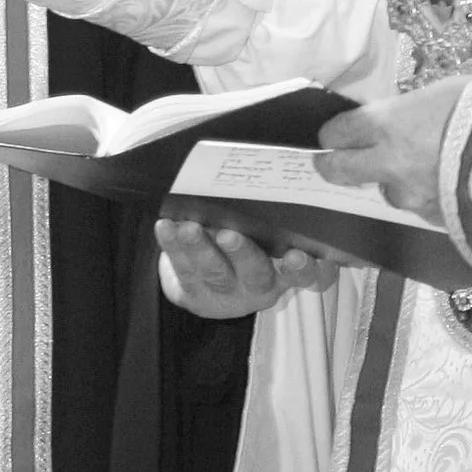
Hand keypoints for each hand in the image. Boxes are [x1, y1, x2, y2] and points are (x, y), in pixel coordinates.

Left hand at [155, 220, 337, 318]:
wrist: (211, 282)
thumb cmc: (250, 244)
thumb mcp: (268, 233)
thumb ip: (273, 215)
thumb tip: (261, 176)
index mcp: (287, 272)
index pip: (305, 275)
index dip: (303, 268)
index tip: (296, 255)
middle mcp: (260, 287)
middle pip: (256, 274)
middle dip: (242, 253)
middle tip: (228, 234)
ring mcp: (227, 294)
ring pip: (215, 273)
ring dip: (201, 249)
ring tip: (189, 227)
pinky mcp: (196, 295)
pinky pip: (184, 270)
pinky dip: (173, 246)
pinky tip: (166, 226)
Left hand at [315, 76, 471, 220]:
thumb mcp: (446, 93)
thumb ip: (413, 110)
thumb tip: (401, 117)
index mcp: (387, 124)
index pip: (337, 131)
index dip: (332, 132)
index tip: (334, 133)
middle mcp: (389, 165)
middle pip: (339, 170)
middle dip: (332, 165)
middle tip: (335, 160)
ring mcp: (410, 197)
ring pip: (389, 191)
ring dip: (397, 181)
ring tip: (429, 167)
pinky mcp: (433, 219)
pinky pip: (422, 206)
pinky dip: (430, 196)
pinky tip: (453, 184)